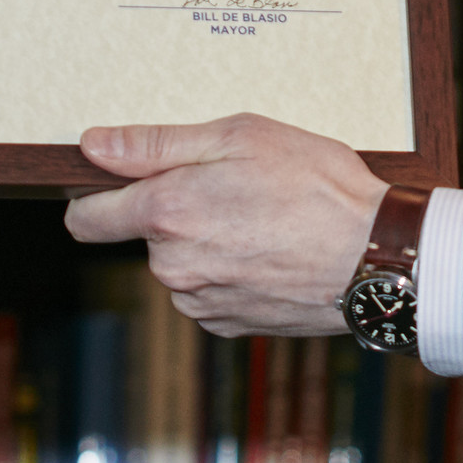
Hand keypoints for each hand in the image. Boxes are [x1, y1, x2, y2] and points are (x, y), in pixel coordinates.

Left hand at [65, 113, 381, 335]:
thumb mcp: (240, 137)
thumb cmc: (317, 186)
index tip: (122, 180)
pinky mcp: (228, 325)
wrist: (375, 257)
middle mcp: (172, 265)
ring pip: (179, 264)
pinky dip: (228, 272)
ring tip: (261, 220)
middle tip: (232, 187)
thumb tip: (92, 146)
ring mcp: (200, 301)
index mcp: (165, 213)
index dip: (96, 193)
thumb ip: (156, 144)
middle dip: (173, 210)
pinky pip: (208, 291)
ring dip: (204, 242)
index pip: (86, 218)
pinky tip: (269, 252)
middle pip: (143, 235)